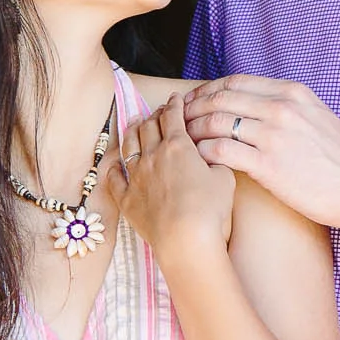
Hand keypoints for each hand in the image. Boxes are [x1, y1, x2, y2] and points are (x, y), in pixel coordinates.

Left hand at [120, 92, 235, 264]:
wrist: (187, 240)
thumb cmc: (210, 209)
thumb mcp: (224, 179)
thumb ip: (215, 163)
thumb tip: (209, 162)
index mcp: (178, 146)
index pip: (173, 117)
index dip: (174, 105)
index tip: (175, 99)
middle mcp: (153, 156)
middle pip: (148, 127)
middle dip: (154, 115)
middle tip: (159, 112)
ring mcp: (136, 177)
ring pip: (129, 146)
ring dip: (132, 132)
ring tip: (134, 124)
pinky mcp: (126, 199)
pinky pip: (114, 178)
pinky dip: (114, 169)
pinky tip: (115, 165)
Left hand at [181, 76, 339, 231]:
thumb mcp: (315, 115)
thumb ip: (285, 105)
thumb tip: (252, 103)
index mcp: (292, 92)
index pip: (235, 81)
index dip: (207, 89)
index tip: (194, 100)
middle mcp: (281, 107)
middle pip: (220, 98)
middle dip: (192, 107)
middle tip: (177, 120)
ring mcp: (273, 135)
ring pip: (215, 121)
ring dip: (193, 130)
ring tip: (182, 141)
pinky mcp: (268, 164)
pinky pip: (221, 150)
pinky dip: (203, 152)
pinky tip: (197, 160)